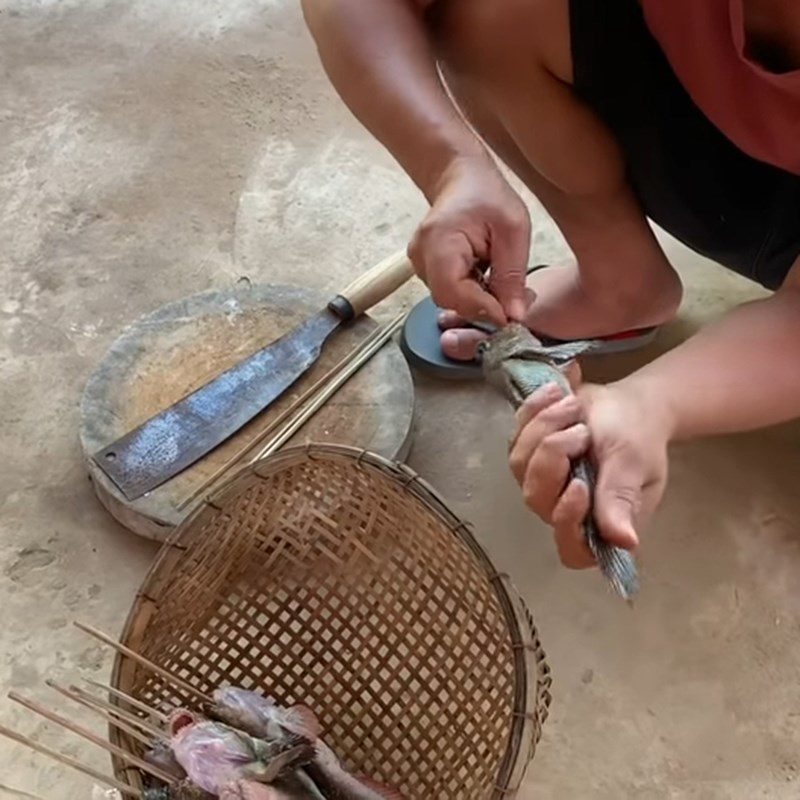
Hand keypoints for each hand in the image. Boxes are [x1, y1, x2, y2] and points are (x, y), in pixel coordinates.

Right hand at [408, 153, 530, 325]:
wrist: (461, 178)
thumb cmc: (488, 196)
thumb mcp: (513, 230)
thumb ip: (512, 274)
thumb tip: (514, 315)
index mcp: (439, 241)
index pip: (454, 292)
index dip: (482, 309)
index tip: (510, 316)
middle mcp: (421, 255)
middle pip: (451, 301)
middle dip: (483, 307)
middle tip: (514, 303)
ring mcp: (419, 264)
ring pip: (451, 300)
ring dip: (479, 301)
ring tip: (504, 286)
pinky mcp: (425, 269)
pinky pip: (450, 292)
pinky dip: (471, 294)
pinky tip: (488, 280)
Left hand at [508, 375, 669, 567]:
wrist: (629, 404)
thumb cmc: (639, 437)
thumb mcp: (632, 464)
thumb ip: (621, 499)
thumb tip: (626, 542)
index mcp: (599, 525)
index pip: (572, 548)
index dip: (568, 520)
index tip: (579, 485)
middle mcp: (564, 510)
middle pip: (536, 496)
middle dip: (554, 454)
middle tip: (582, 428)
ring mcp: (541, 482)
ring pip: (520, 462)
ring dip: (545, 426)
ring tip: (575, 406)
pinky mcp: (527, 455)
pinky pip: (515, 436)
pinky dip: (534, 411)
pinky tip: (558, 394)